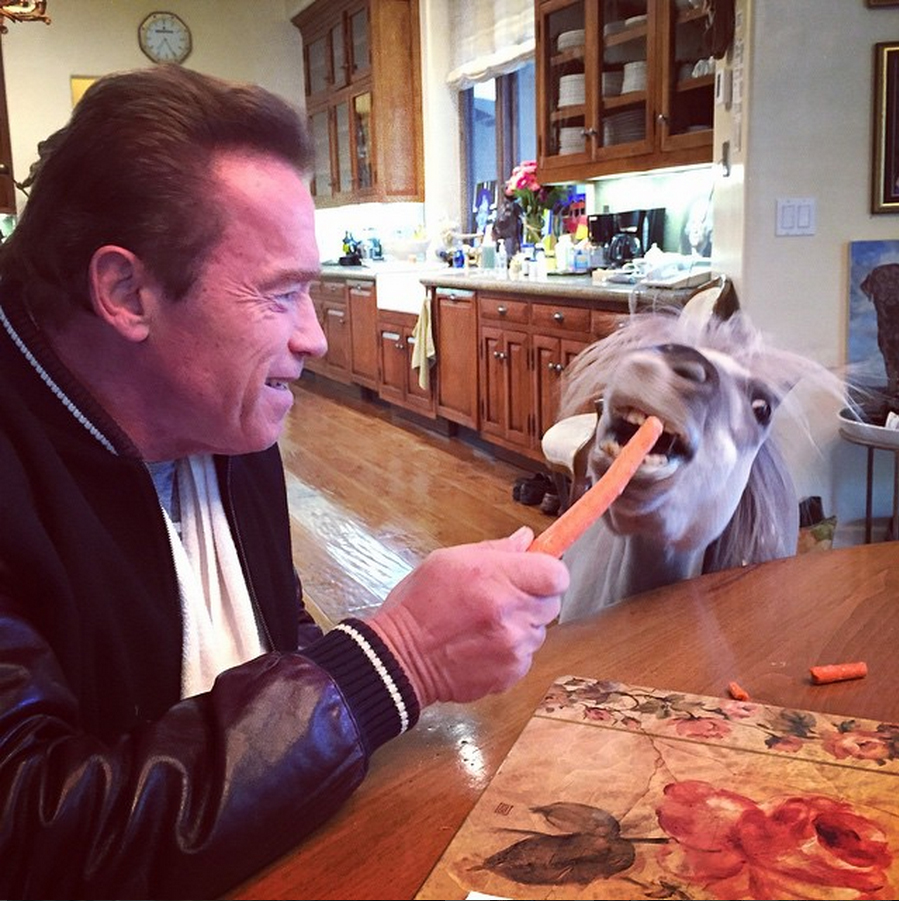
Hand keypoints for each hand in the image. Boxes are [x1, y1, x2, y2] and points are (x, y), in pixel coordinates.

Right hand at [369, 527, 568, 706]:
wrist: (398, 659)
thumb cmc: (418, 606)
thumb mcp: (448, 560)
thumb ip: (494, 549)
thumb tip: (526, 539)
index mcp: (495, 578)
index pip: (557, 574)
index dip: (549, 572)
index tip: (537, 572)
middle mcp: (510, 613)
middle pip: (552, 602)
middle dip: (534, 597)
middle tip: (504, 597)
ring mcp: (513, 647)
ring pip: (539, 630)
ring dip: (522, 625)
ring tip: (486, 624)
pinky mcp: (511, 673)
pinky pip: (526, 655)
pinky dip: (511, 650)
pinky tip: (482, 644)